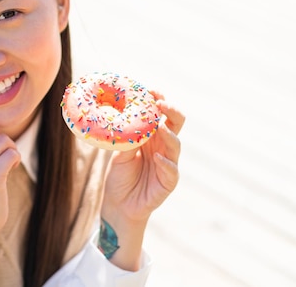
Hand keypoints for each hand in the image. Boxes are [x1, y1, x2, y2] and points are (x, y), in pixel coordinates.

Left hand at [101, 91, 184, 268]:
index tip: (151, 90)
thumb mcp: (119, 153)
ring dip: (168, 134)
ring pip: (176, 145)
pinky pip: (172, 171)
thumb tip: (122, 117)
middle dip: (172, 111)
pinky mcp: (168, 182)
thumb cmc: (119, 176)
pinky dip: (165, 163)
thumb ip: (126, 137)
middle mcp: (163, 147)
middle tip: (161, 103)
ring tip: (159, 126)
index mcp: (152, 137)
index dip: (160, 100)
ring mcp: (168, 164)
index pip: (162, 114)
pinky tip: (157, 157)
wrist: (118, 205)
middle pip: (176, 124)